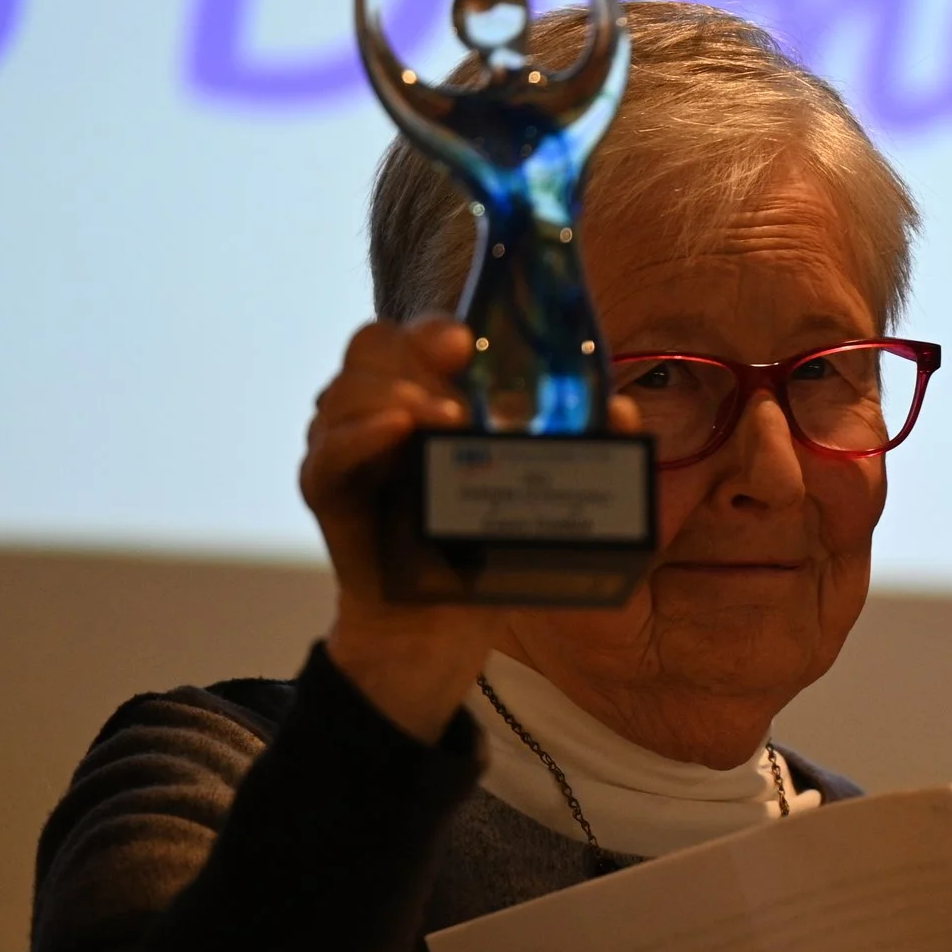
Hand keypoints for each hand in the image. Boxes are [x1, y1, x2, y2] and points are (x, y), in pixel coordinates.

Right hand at [300, 316, 638, 740]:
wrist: (442, 622)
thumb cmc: (490, 545)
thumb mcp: (542, 490)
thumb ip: (583, 446)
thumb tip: (623, 412)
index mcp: (430, 393)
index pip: (420, 336)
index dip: (436, 328)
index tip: (466, 342)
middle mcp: (382, 409)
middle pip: (374, 348)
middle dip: (412, 349)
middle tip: (454, 365)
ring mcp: (350, 446)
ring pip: (344, 392)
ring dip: (392, 393)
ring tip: (439, 416)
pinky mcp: (328, 489)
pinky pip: (328, 452)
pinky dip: (360, 436)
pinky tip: (397, 431)